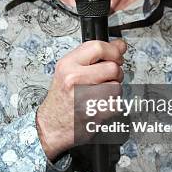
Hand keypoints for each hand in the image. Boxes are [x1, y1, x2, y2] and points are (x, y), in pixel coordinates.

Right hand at [36, 39, 126, 160]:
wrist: (52, 126)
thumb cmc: (61, 99)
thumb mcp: (69, 71)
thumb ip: (93, 57)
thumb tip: (119, 46)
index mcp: (67, 64)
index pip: (98, 47)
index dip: (113, 50)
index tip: (118, 53)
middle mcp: (74, 78)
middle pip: (112, 67)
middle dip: (116, 72)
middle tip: (108, 77)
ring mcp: (85, 96)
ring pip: (117, 85)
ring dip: (114, 89)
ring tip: (100, 93)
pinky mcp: (95, 112)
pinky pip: (116, 102)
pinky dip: (112, 104)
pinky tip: (100, 105)